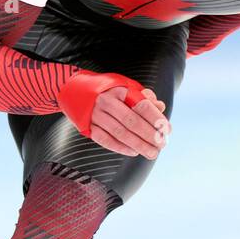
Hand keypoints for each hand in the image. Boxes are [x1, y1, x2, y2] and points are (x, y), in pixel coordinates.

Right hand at [56, 71, 170, 159]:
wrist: (73, 90)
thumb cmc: (105, 89)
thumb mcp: (124, 86)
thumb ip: (143, 96)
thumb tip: (160, 107)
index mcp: (119, 90)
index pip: (141, 105)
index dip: (156, 119)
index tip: (166, 129)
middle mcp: (106, 102)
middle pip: (131, 122)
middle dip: (149, 136)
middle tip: (161, 145)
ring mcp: (95, 115)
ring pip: (120, 133)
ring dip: (138, 145)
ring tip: (151, 153)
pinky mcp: (87, 126)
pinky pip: (105, 140)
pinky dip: (120, 148)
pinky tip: (133, 152)